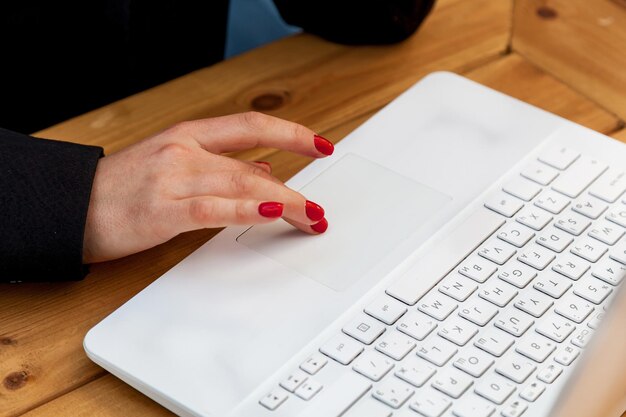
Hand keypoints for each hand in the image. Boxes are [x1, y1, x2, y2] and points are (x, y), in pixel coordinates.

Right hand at [82, 112, 333, 262]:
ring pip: (243, 184)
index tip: (320, 145)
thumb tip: (263, 168)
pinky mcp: (162, 211)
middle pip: (255, 164)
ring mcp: (173, 179)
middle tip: (318, 210)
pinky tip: (273, 213)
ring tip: (310, 218)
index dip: (291, 133)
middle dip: (295, 189)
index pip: (252, 125)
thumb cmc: (122, 187)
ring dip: (285, 202)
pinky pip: (214, 209)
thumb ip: (219, 165)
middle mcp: (184, 151)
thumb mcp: (174, 164)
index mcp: (187, 135)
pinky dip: (248, 210)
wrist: (70, 208)